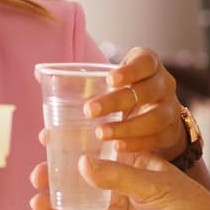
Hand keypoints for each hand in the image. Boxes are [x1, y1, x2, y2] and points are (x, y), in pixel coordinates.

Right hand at [31, 151, 209, 209]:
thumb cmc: (187, 204)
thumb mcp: (152, 183)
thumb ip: (116, 175)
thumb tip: (81, 164)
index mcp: (132, 161)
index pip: (97, 148)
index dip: (72, 143)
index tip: (47, 138)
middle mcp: (121, 183)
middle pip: (83, 177)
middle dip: (58, 176)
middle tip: (36, 174)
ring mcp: (117, 209)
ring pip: (80, 205)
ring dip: (58, 203)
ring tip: (36, 201)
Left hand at [82, 47, 193, 161]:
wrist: (156, 120)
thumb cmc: (124, 95)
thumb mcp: (110, 83)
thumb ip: (79, 82)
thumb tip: (38, 75)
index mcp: (147, 66)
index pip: (145, 61)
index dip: (130, 69)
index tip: (109, 80)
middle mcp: (163, 85)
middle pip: (147, 90)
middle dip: (117, 101)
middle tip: (89, 111)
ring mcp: (171, 109)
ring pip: (155, 117)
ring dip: (127, 127)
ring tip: (101, 134)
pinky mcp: (171, 133)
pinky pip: (158, 139)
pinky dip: (138, 143)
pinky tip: (118, 147)